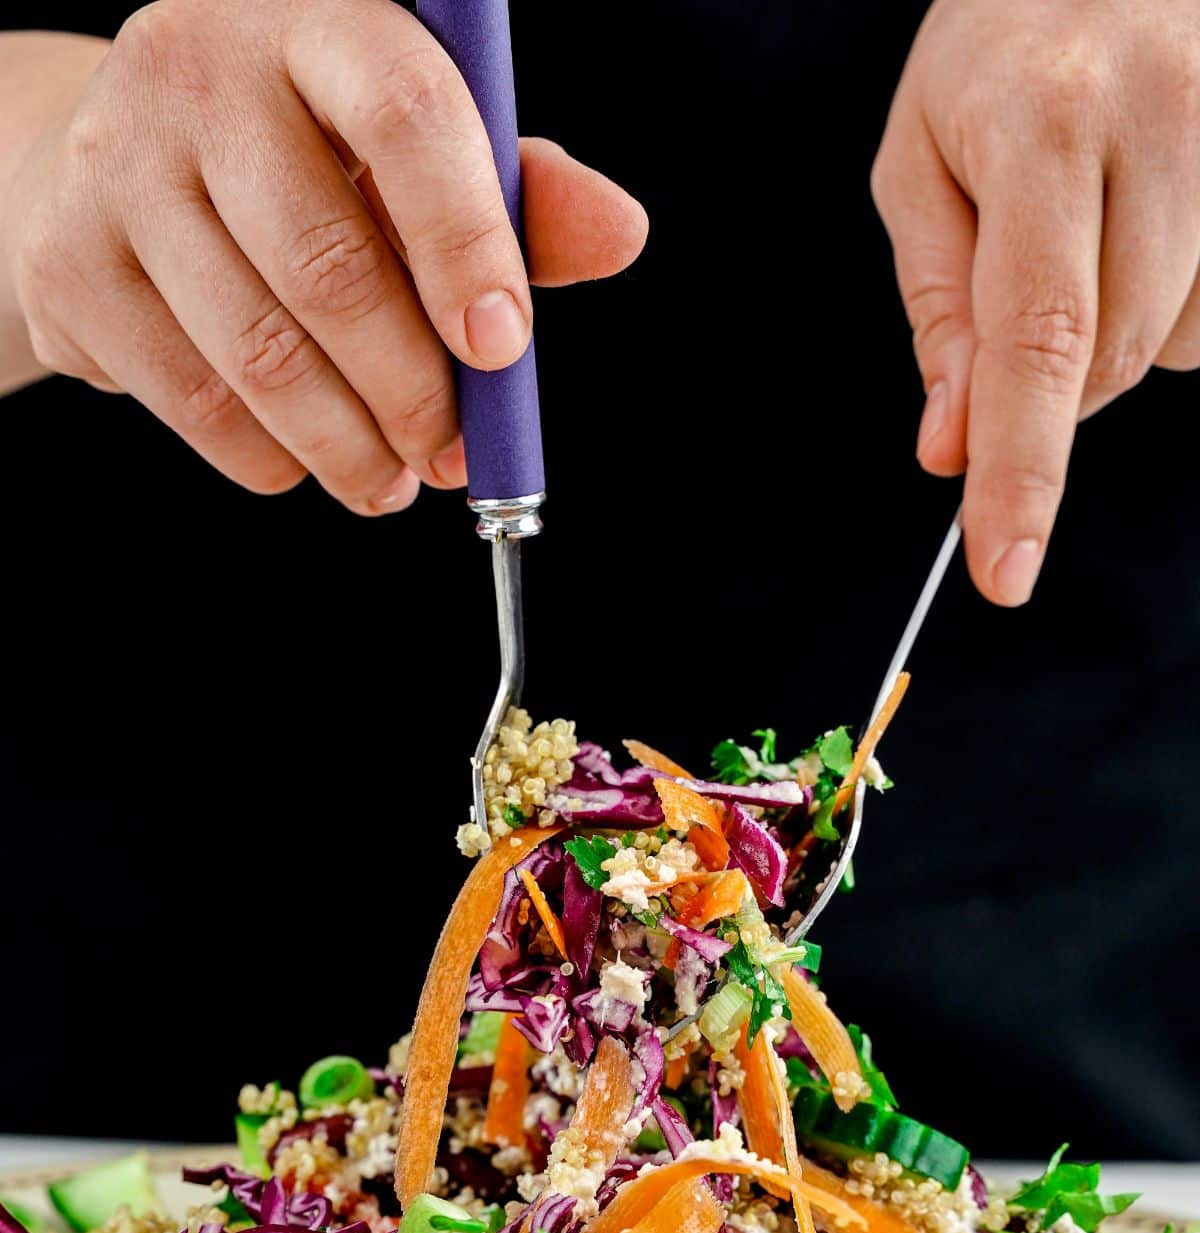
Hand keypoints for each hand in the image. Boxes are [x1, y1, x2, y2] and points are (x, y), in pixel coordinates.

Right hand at [0, 7, 646, 512]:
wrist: (111, 172)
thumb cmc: (299, 168)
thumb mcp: (413, 162)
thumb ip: (514, 198)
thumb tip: (622, 232)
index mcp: (313, 23)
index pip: (404, 117)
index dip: (467, 243)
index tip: (503, 349)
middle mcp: (200, 71)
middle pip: (330, 265)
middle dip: (413, 392)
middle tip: (452, 455)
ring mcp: (118, 165)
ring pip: (262, 355)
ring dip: (349, 447)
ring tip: (389, 480)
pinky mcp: (68, 264)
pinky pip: (196, 401)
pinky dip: (270, 458)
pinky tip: (301, 460)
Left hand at [871, 0, 1199, 603]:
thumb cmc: (1005, 42)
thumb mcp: (924, 157)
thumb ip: (940, 309)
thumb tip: (950, 451)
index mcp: (1046, 120)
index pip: (1037, 338)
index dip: (1023, 470)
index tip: (1004, 571)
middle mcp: (1166, 116)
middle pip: (1115, 358)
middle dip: (1058, 377)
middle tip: (1033, 279)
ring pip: (1184, 342)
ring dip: (1132, 325)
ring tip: (1106, 216)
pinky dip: (1184, 297)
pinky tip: (1160, 218)